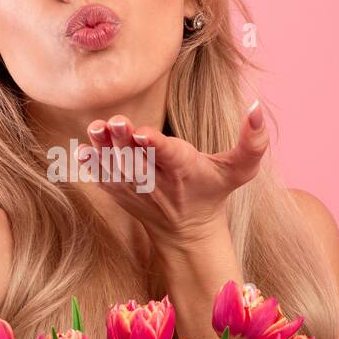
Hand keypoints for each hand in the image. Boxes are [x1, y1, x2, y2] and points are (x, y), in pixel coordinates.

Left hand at [78, 100, 268, 252]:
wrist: (186, 232)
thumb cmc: (213, 191)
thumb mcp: (241, 170)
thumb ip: (254, 142)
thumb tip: (257, 106)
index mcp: (185, 170)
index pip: (170, 155)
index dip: (156, 144)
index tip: (143, 133)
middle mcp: (157, 181)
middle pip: (138, 158)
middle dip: (124, 140)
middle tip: (113, 121)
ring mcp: (135, 189)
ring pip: (117, 167)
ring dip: (104, 149)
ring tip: (95, 129)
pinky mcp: (119, 193)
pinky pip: (103, 178)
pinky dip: (93, 166)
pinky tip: (81, 151)